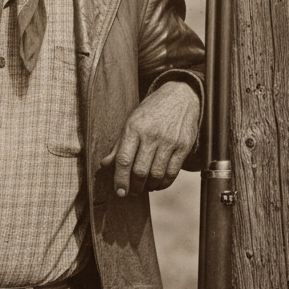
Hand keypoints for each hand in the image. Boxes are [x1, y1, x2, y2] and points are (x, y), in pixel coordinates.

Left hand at [103, 81, 200, 196]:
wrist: (181, 96)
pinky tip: (158, 184)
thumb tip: (104, 165)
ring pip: (156, 175)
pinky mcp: (184, 146)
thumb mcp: (131, 122)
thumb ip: (118, 145)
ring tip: (144, 188)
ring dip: (149, 187)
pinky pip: (172, 173)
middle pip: (140, 171)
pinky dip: (164, 183)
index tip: (119, 191)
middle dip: (134, 187)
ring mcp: (169, 141)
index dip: (119, 179)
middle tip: (131, 192)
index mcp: (134, 128)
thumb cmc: (151, 111)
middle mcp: (152, 135)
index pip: (123, 160)